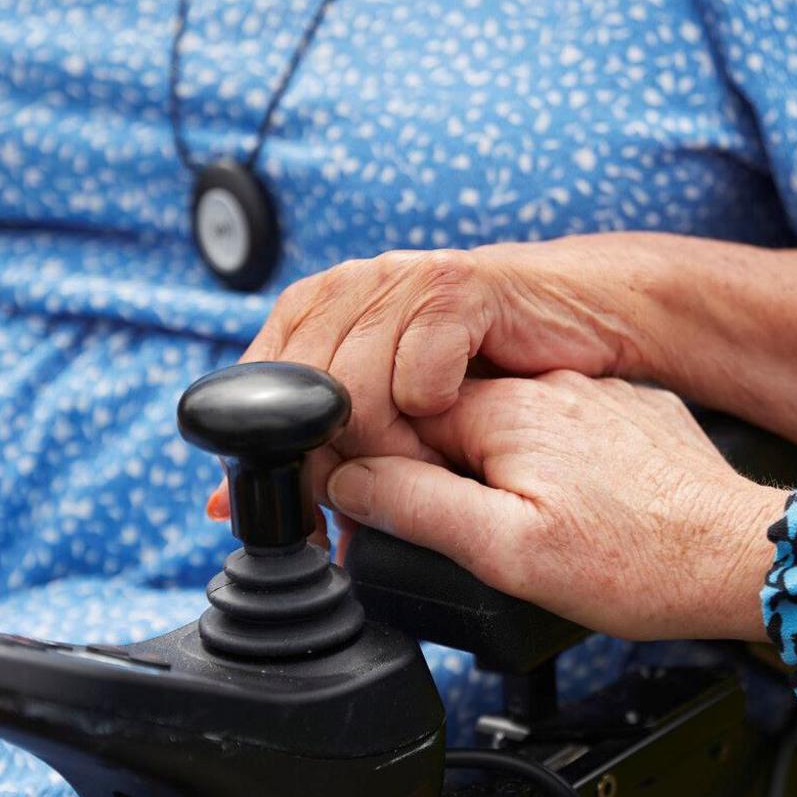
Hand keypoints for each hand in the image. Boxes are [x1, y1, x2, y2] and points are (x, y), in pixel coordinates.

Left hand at [208, 239, 662, 518]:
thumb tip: (225, 508)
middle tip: (376, 506)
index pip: (258, 399)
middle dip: (338, 470)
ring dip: (392, 451)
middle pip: (302, 404)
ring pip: (353, 395)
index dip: (278, 466)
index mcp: (310, 311)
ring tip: (425, 467)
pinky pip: (417, 376)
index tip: (308, 517)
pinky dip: (432, 414)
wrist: (572, 315)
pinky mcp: (456, 287)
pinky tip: (453, 418)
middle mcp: (345, 288)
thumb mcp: (380, 408)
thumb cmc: (478, 369)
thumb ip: (308, 448)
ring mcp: (397, 280)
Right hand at [323, 372, 787, 641]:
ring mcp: (594, 398)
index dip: (378, 468)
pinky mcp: (629, 417)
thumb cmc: (639, 565)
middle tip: (450, 538)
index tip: (380, 519)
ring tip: (514, 532)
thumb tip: (346, 481)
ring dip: (486, 470)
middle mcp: (550, 387)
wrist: (742, 560)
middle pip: (446, 416)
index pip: (400, 415)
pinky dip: (541, 465)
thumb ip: (417, 508)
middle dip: (429, 471)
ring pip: (503, 423)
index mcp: (507, 410)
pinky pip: (557, 430)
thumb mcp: (509, 554)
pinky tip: (562, 511)